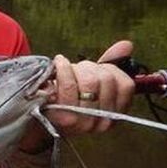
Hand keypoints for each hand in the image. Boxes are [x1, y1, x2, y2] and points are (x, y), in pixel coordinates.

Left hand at [16, 40, 136, 150]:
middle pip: (106, 80)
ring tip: (67, 70)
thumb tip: (126, 45)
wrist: (39, 117)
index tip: (98, 69)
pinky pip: (70, 85)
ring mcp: (85, 121)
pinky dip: (64, 70)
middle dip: (91, 68)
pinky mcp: (66, 118)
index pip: (125, 85)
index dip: (111, 70)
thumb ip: (111, 63)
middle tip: (78, 69)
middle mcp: (103, 122)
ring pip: (91, 81)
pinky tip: (59, 64)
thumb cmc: (68, 97)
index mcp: (115, 115)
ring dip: (78, 69)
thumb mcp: (92, 80)